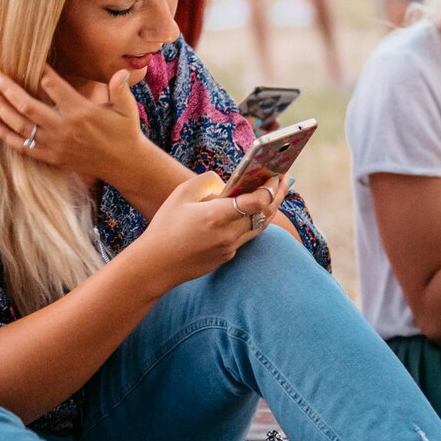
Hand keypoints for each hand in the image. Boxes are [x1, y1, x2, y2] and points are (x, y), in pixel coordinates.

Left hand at [0, 67, 147, 185]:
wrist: (124, 164)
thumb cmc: (125, 132)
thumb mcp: (127, 109)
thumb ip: (121, 89)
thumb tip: (122, 72)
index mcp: (81, 111)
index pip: (52, 84)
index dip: (39, 69)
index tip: (28, 57)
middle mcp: (64, 127)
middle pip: (27, 105)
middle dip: (8, 88)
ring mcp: (55, 144)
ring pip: (20, 125)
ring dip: (2, 108)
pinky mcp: (51, 157)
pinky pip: (23, 146)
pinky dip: (5, 136)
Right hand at [127, 173, 289, 294]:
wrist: (155, 265)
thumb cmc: (165, 226)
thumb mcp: (181, 194)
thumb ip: (207, 182)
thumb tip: (227, 183)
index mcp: (216, 216)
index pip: (256, 202)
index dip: (269, 187)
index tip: (276, 174)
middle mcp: (228, 234)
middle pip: (264, 214)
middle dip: (277, 195)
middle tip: (285, 179)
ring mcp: (229, 248)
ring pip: (259, 227)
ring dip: (270, 209)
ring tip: (276, 193)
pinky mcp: (226, 257)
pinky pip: (246, 236)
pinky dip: (254, 222)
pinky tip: (254, 211)